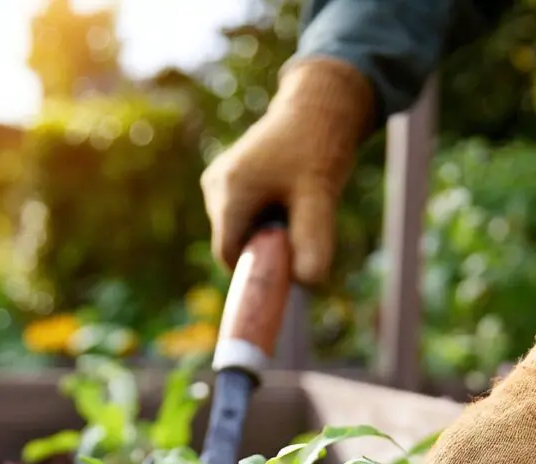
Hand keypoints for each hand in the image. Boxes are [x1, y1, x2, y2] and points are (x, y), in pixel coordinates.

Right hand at [201, 58, 372, 285]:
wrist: (319, 107)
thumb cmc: (318, 149)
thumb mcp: (320, 198)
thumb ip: (313, 241)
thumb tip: (308, 283)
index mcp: (229, 192)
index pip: (229, 255)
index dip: (257, 267)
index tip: (288, 262)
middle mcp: (215, 186)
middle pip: (234, 242)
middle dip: (263, 246)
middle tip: (299, 224)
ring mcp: (217, 180)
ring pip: (238, 229)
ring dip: (265, 231)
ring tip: (293, 203)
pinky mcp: (226, 177)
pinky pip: (241, 214)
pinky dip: (264, 217)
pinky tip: (285, 195)